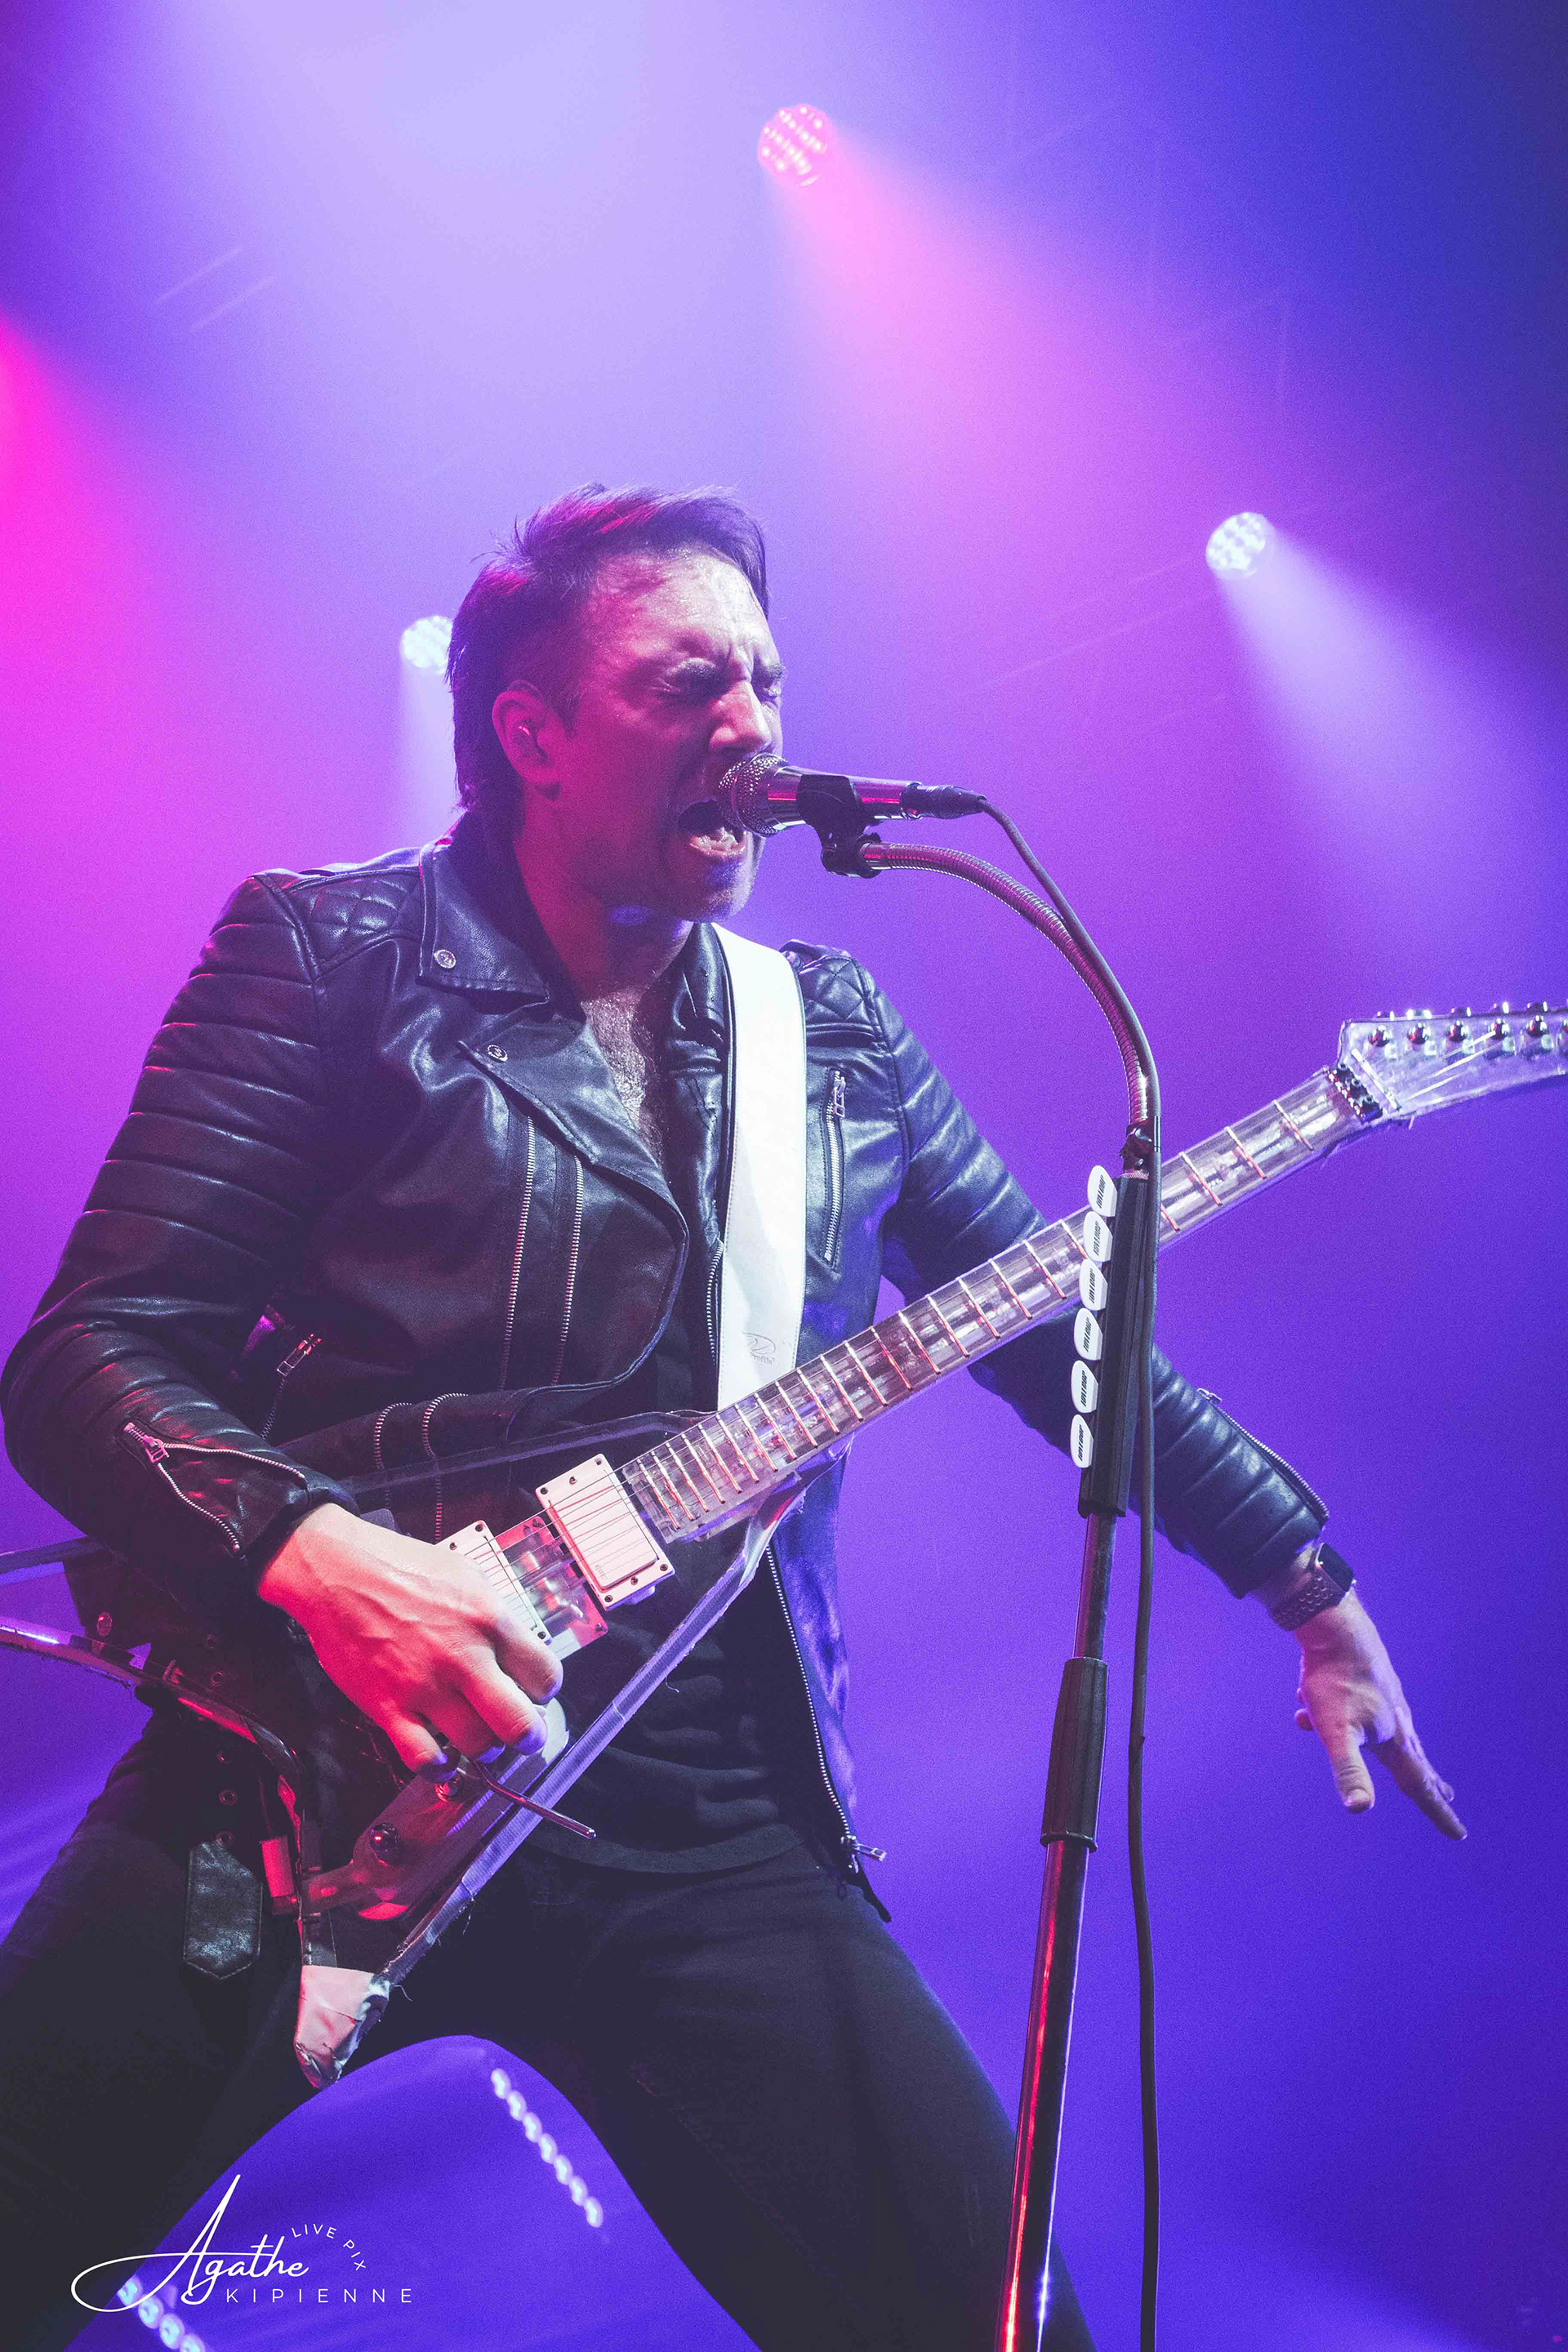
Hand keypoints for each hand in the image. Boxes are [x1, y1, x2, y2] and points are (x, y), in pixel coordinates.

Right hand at [257, 1502, 561, 1770]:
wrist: (337, 1571)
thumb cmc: (398, 1566)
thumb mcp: (466, 1576)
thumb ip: (496, 1616)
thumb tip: (519, 1650)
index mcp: (489, 1619)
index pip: (545, 1675)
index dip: (544, 1690)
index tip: (535, 1693)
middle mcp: (462, 1656)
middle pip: (520, 1723)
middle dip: (529, 1735)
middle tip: (524, 1735)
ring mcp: (425, 1685)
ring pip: (478, 1745)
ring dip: (484, 1747)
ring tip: (479, 1737)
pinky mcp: (388, 1706)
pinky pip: (424, 1758)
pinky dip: (439, 1767)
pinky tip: (443, 1758)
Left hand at [1292, 1590, 1464, 1839]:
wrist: (1333, 1625)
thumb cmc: (1336, 1679)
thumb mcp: (1336, 1731)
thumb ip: (1348, 1769)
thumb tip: (1359, 1808)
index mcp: (1395, 1738)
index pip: (1419, 1786)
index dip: (1438, 1813)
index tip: (1459, 1835)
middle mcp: (1397, 1720)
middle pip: (1414, 1761)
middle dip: (1427, 1784)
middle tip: (1447, 1799)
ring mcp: (1384, 1700)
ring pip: (1388, 1733)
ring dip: (1393, 1753)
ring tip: (1397, 1762)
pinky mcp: (1366, 1683)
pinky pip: (1355, 1708)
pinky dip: (1339, 1717)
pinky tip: (1306, 1708)